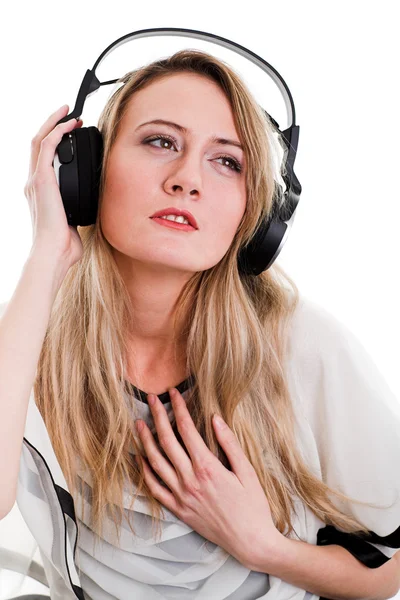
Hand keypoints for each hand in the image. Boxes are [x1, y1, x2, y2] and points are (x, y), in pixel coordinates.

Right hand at [24, 104, 83, 268]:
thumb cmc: (64, 247)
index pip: (42, 159)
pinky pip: (46, 147)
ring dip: (54, 122)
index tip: (70, 131)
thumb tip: (91, 210)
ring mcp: (35, 180)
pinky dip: (57, 132)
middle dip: (52, 124)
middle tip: (68, 113)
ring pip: (39, 140)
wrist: (54, 253)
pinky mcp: (41, 180)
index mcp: (41, 192)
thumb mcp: (75, 223)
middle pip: (37, 143)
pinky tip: (69, 125)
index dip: (54, 141)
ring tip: (69, 112)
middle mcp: (34, 183)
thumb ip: (79, 211)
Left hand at [134, 387, 282, 569]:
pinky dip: (145, 472)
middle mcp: (190, 480)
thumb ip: (229, 444)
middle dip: (158, 416)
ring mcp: (181, 496)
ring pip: (156, 463)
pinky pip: (155, 489)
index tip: (173, 393)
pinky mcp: (178, 510)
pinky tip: (141, 459)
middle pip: (167, 441)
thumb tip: (215, 419)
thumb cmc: (253, 506)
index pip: (187, 429)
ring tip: (139, 423)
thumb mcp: (247, 471)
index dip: (179, 408)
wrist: (251, 542)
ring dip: (145, 441)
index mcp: (208, 467)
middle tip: (151, 399)